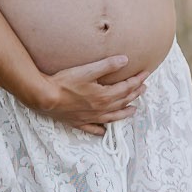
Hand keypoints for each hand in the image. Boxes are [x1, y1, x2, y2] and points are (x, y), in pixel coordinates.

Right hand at [30, 54, 147, 135]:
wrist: (45, 97)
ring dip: (125, 112)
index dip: (137, 80)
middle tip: (144, 88)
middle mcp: (101, 109)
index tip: (146, 74)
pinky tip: (104, 131)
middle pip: (123, 101)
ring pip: (113, 117)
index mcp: (104, 96)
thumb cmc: (65, 82)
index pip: (126, 87)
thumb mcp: (88, 70)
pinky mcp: (79, 122)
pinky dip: (101, 130)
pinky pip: (93, 129)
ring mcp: (90, 118)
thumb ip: (107, 65)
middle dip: (135, 94)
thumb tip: (125, 60)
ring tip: (134, 110)